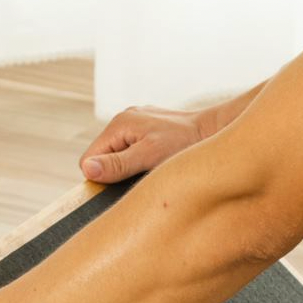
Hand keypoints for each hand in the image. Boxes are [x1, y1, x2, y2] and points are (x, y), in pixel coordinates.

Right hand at [79, 104, 207, 182]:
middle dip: (116, 172)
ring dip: (129, 168)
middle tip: (141, 176)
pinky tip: (158, 162)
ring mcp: (136, 124)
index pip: (88, 159)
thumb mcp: (150, 157)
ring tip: (151, 168)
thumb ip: (118, 164)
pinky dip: (140, 161)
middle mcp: (124, 120)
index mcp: (119, 124)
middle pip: (102, 157)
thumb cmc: (186, 143)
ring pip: (117, 155)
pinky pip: (131, 150)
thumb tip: (87, 170)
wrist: (214, 131)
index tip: (124, 182)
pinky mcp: (147, 130)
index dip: (101, 176)